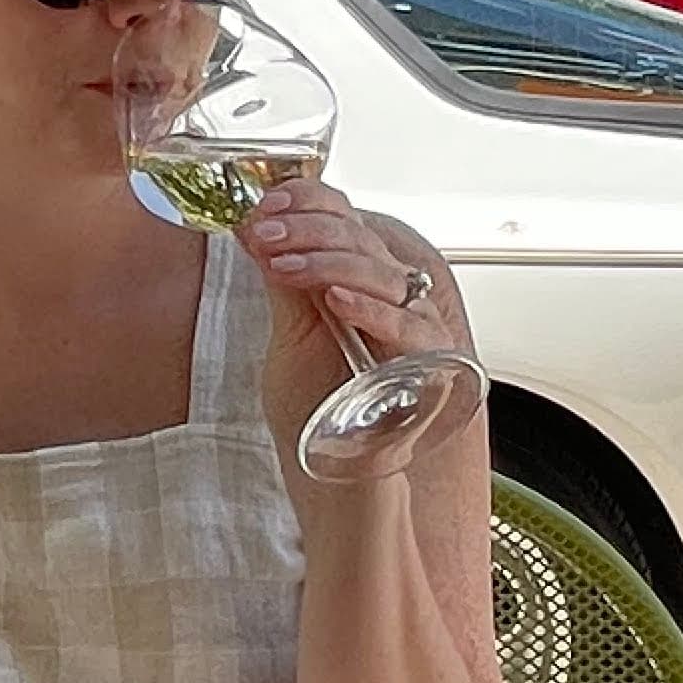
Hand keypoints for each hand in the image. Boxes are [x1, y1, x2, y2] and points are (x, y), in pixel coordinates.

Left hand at [237, 179, 475, 478]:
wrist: (338, 480)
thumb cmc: (318, 414)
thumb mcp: (290, 338)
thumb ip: (283, 285)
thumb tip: (255, 230)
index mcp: (356, 281)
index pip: (344, 218)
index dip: (308, 202)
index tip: (264, 205)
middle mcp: (389, 296)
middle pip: (362, 238)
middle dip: (308, 227)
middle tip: (264, 232)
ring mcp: (412, 327)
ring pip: (384, 273)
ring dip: (328, 261)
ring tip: (283, 262)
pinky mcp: (427, 366)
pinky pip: (407, 327)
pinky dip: (371, 309)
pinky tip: (335, 299)